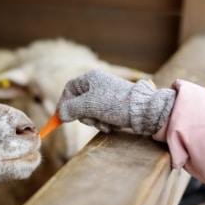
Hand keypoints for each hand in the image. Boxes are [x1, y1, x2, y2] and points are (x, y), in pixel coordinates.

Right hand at [56, 69, 175, 135]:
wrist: (144, 110)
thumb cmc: (115, 104)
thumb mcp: (89, 106)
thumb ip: (72, 109)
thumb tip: (60, 114)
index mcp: (91, 78)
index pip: (69, 88)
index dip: (64, 102)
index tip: (62, 116)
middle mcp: (98, 84)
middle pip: (78, 101)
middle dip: (83, 115)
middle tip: (90, 121)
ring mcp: (106, 95)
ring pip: (89, 111)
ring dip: (94, 121)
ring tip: (104, 124)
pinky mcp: (114, 105)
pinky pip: (100, 115)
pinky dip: (103, 122)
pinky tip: (111, 125)